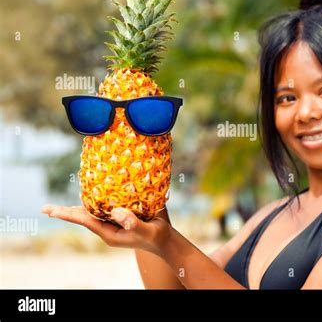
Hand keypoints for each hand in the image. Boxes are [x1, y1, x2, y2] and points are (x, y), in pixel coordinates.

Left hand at [41, 205, 169, 254]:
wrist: (166, 240)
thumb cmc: (157, 237)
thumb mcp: (146, 231)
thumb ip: (132, 222)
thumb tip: (115, 211)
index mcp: (110, 234)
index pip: (85, 221)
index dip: (68, 214)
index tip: (50, 211)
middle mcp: (109, 228)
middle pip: (83, 218)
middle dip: (66, 212)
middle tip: (45, 209)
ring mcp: (115, 222)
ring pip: (93, 212)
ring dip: (79, 206)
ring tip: (60, 206)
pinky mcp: (122, 216)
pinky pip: (105, 207)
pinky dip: (97, 199)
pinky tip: (94, 192)